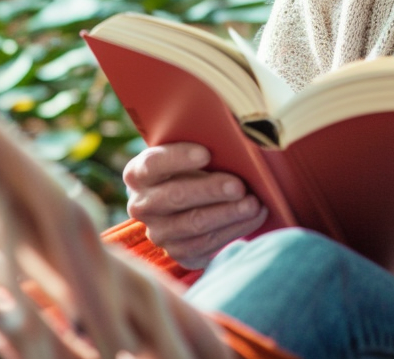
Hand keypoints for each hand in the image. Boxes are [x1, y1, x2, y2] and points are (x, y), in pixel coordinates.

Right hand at [123, 142, 267, 268]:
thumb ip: (201, 146)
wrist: (184, 201)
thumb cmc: (190, 168)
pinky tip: (255, 215)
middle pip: (175, 197)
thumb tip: (233, 141)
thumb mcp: (186, 152)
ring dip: (228, 213)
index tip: (206, 153)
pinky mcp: (179, 252)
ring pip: (194, 224)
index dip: (178, 158)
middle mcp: (142, 206)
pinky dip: (235, 229)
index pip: (153, 164)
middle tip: (238, 185)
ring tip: (253, 203)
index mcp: (138, 174)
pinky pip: (207, 244)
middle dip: (210, 190)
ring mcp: (159, 233)